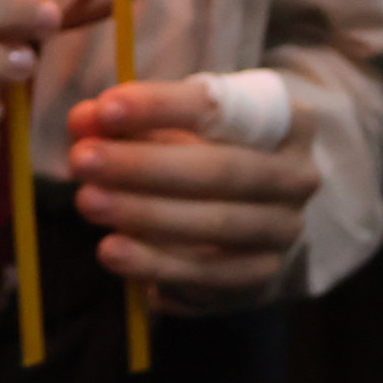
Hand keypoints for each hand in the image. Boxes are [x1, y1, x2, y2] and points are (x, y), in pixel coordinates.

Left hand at [68, 77, 321, 305]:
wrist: (262, 212)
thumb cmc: (212, 150)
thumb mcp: (179, 124)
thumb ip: (133, 120)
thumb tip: (83, 121)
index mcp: (288, 119)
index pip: (223, 105)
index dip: (161, 106)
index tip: (106, 107)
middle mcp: (298, 175)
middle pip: (220, 170)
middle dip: (144, 165)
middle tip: (83, 160)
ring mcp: (285, 231)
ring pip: (215, 224)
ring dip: (144, 214)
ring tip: (87, 201)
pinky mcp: (262, 277)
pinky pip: (207, 275)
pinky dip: (156, 263)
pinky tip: (112, 250)